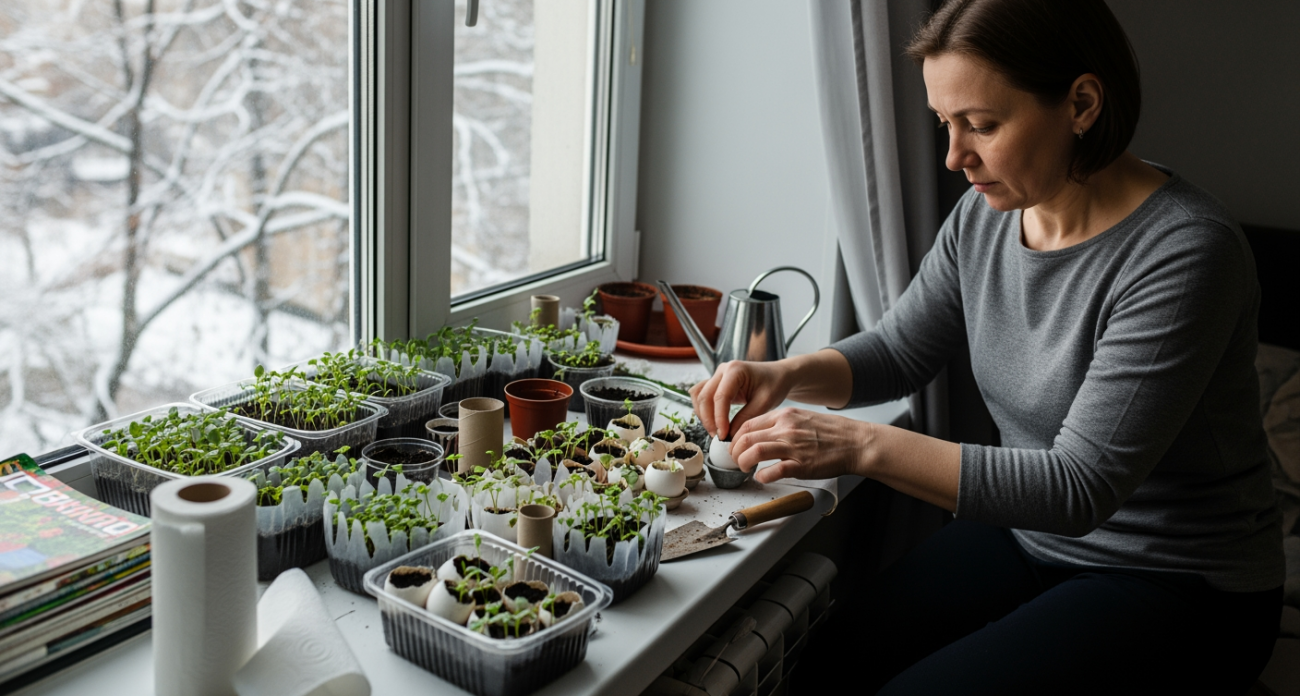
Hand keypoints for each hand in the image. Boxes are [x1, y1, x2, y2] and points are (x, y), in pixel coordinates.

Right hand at [689, 360, 791, 439]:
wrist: (778, 376)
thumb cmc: (774, 385)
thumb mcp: (764, 403)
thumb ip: (745, 418)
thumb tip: (728, 435)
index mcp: (735, 370)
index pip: (720, 396)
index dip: (719, 418)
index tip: (723, 435)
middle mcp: (722, 370)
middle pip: (705, 396)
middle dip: (709, 419)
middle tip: (719, 437)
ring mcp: (717, 375)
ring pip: (699, 396)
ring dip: (703, 415)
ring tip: (716, 431)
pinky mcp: (716, 383)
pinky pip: (702, 396)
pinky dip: (703, 410)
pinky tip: (713, 423)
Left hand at [730, 408, 870, 483]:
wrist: (855, 442)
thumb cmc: (832, 432)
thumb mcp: (802, 417)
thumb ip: (781, 423)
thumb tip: (760, 432)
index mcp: (784, 415)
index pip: (747, 423)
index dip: (735, 437)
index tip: (735, 445)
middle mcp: (786, 428)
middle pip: (745, 438)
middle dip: (734, 451)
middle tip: (736, 459)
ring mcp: (793, 447)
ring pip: (754, 452)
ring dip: (743, 462)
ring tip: (745, 468)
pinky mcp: (801, 465)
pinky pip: (773, 471)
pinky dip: (763, 476)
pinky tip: (762, 477)